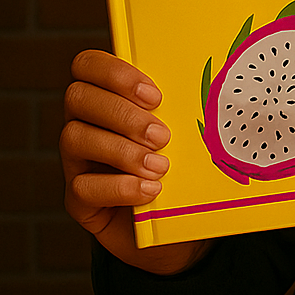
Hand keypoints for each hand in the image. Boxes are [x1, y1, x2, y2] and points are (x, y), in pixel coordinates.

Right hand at [61, 49, 211, 275]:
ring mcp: (78, 162)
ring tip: (160, 166)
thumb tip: (219, 91)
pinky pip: (82, 186)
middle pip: (78, 97)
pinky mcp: (79, 199)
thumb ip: (187, 110)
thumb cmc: (184, 171)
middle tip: (161, 136)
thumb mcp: (188, 136)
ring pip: (75, 138)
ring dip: (122, 150)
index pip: (88, 65)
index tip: (154, 96)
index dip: (114, 73)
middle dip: (122, 114)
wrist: (178, 229)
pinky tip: (150, 191)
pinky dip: (119, 186)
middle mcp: (86, 123)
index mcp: (110, 98)